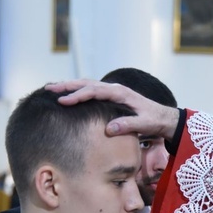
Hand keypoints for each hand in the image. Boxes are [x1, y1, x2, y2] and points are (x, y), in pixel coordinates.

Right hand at [45, 80, 180, 139]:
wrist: (164, 117)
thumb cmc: (155, 120)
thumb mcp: (144, 124)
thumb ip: (128, 125)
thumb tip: (109, 129)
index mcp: (120, 93)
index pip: (94, 91)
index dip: (77, 96)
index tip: (63, 101)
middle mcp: (114, 89)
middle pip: (86, 83)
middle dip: (67, 86)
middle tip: (48, 89)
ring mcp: (112, 92)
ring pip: (87, 85)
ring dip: (70, 86)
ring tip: (52, 89)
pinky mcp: (112, 97)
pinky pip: (91, 91)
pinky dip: (78, 91)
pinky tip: (69, 96)